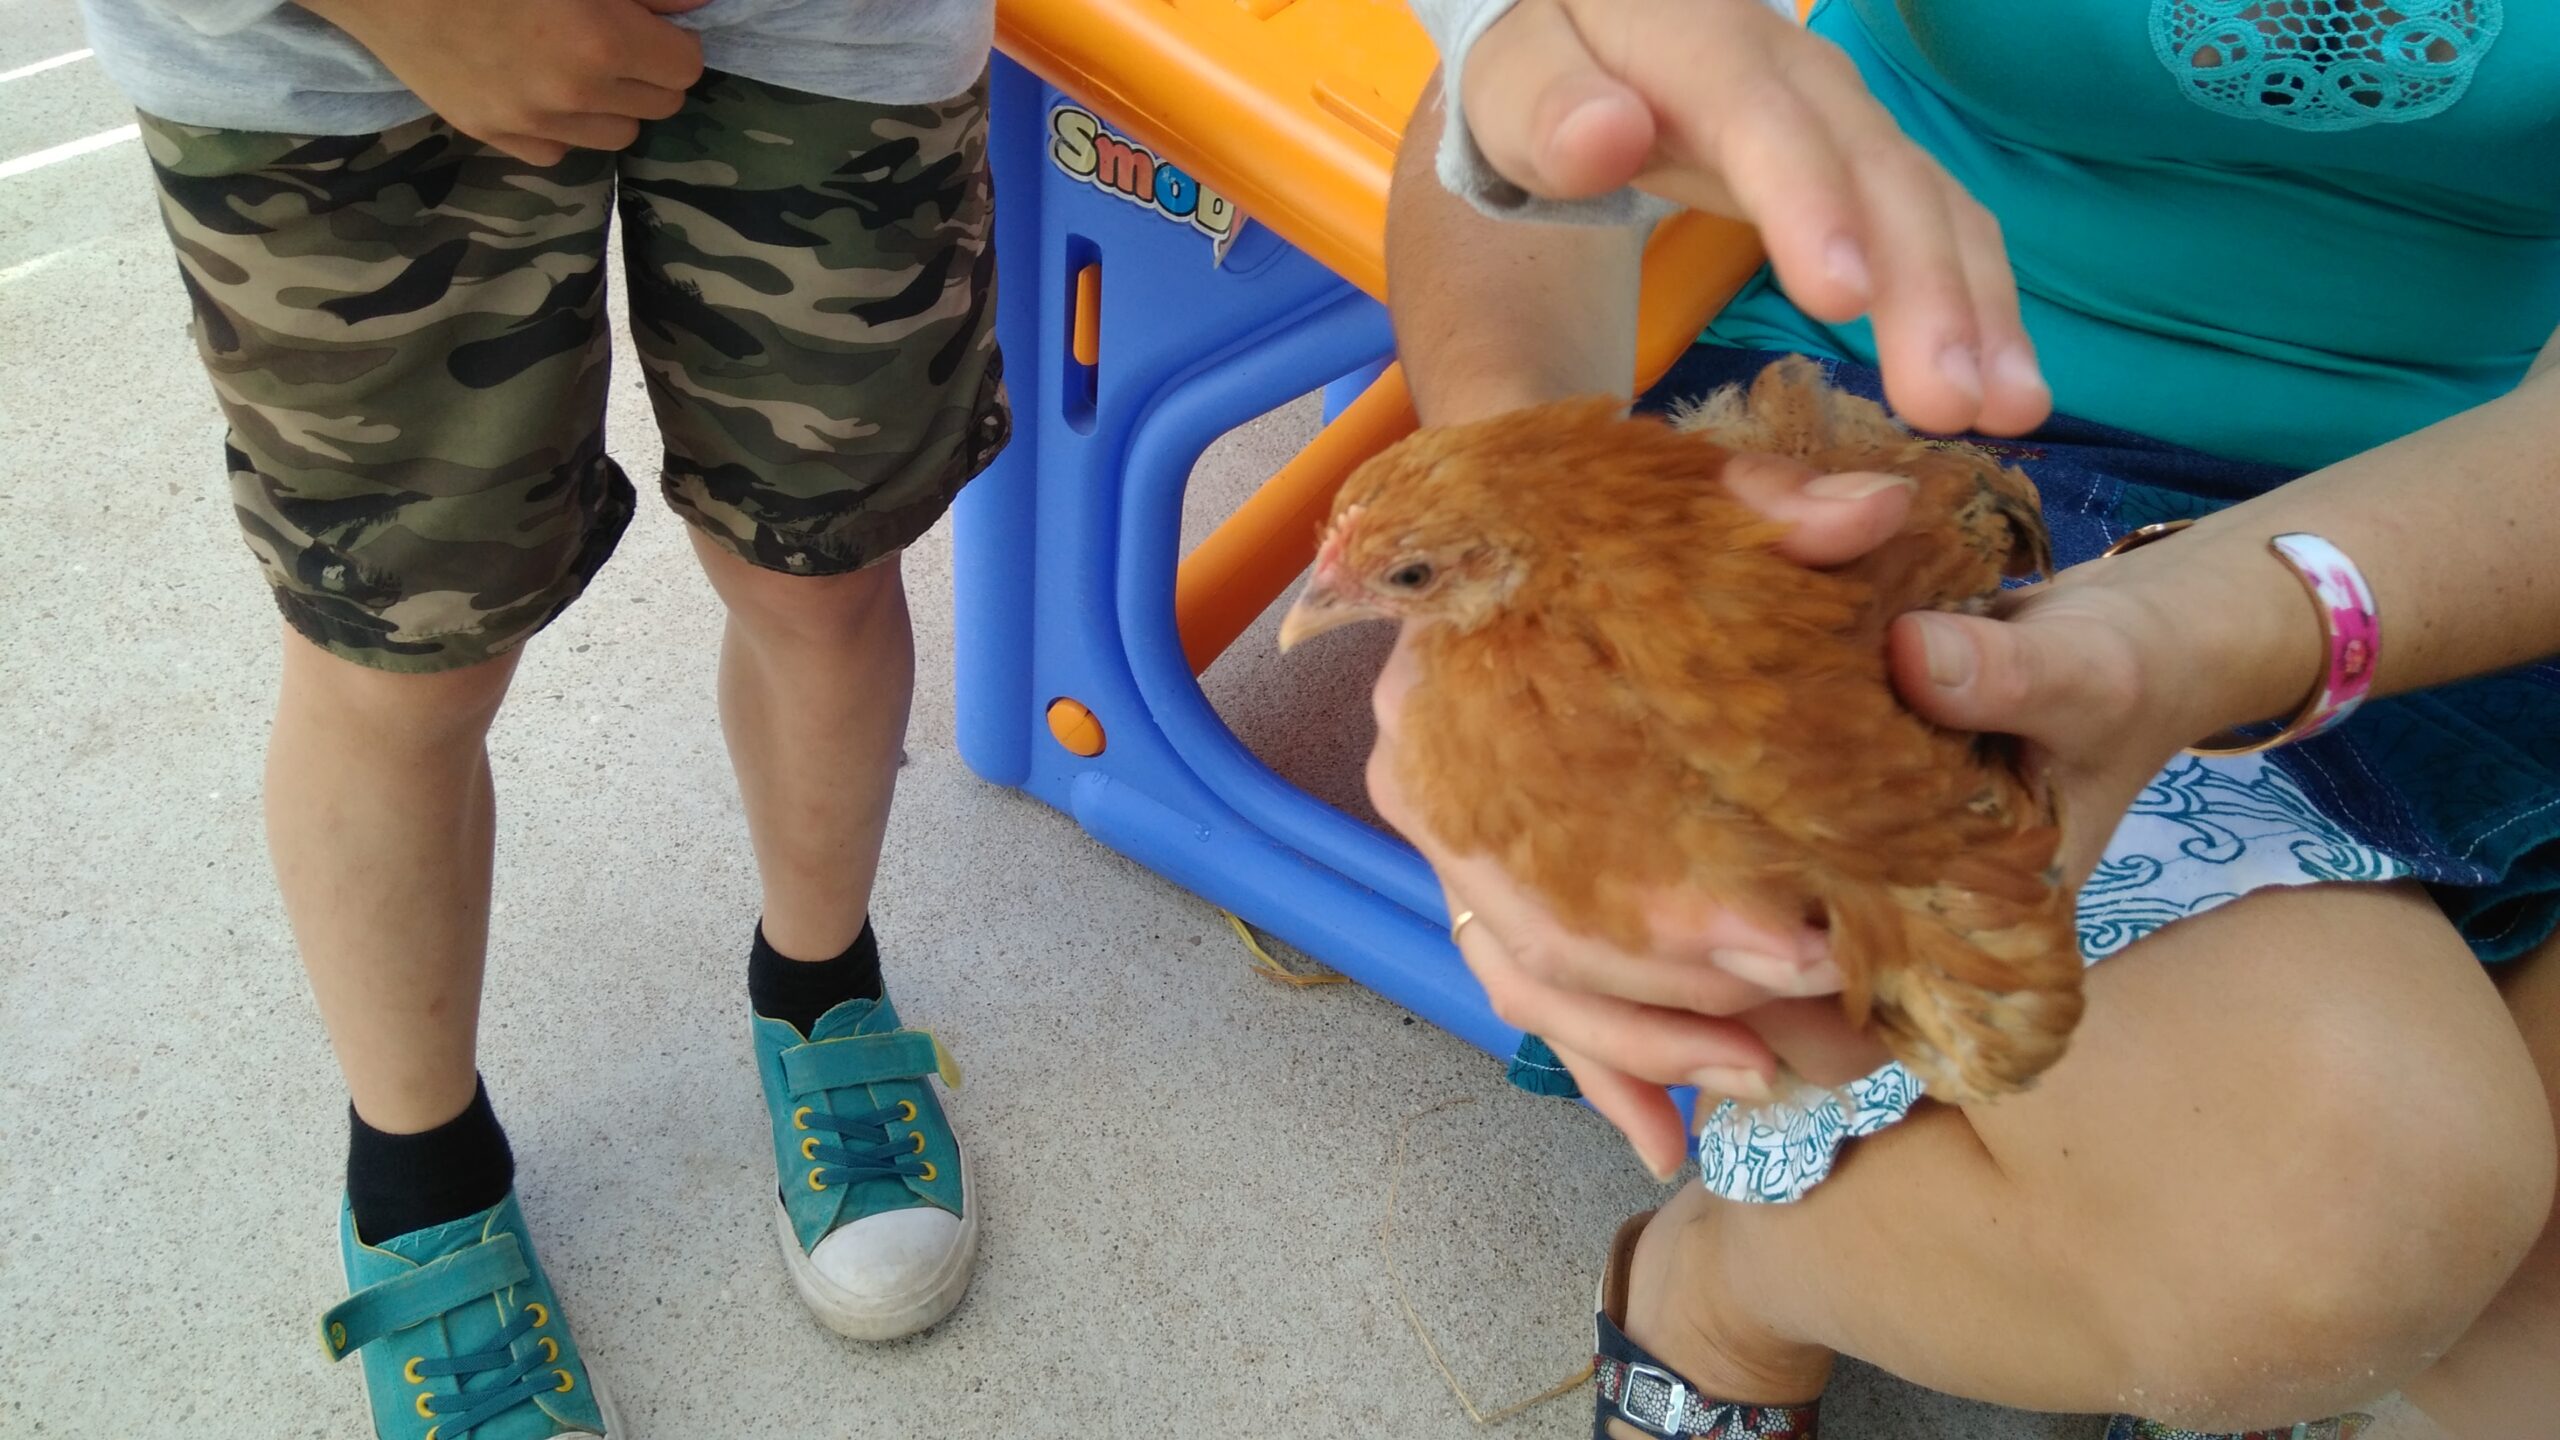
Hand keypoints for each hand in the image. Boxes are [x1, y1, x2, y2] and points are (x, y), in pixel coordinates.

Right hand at [297, 0, 708, 164]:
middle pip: (658, 106)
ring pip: (614, 135)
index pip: (684, 66)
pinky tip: (536, 84)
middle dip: (646, 70)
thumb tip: (693, 6)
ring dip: (610, 102)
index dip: (671, 38)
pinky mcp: (489, 133)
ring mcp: (528, 121)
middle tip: (614, 35)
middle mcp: (571, 94)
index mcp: (600, 41)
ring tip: (576, 61)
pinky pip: (557, 151)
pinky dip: (560, 125)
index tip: (646, 19)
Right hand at [1366, 459, 2182, 1178]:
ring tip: (1766, 1076)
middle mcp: (1434, 775)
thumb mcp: (1708, 496)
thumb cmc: (1627, 516)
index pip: (1545, 817)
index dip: (1662, 898)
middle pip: (1539, 926)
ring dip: (1646, 1047)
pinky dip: (1603, 1072)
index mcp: (1456, 675)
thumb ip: (1779, 502)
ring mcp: (1458, 846)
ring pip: (1534, 981)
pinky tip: (1668, 1137)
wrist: (1548, 523)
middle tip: (1812, 1013)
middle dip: (1676, 995)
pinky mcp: (1499, 892)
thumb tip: (1870, 517)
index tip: (1791, 935)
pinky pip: (1534, 1003)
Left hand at [1456, 0, 2046, 437]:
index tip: (1842, 299)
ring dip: (1975, 309)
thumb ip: (1548, 110)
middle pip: (1872, 170)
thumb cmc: (1544, 75)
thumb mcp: (1513, 83)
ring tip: (2005, 411)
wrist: (1596, 26)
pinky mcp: (1874, 161)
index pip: (1758, 116)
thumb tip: (1606, 137)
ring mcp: (1848, 114)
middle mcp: (1796, 69)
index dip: (1808, 201)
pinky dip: (1984, 305)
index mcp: (1697, 37)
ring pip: (1930, 202)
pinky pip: (1946, 225)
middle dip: (1921, 288)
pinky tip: (2009, 387)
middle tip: (1946, 401)